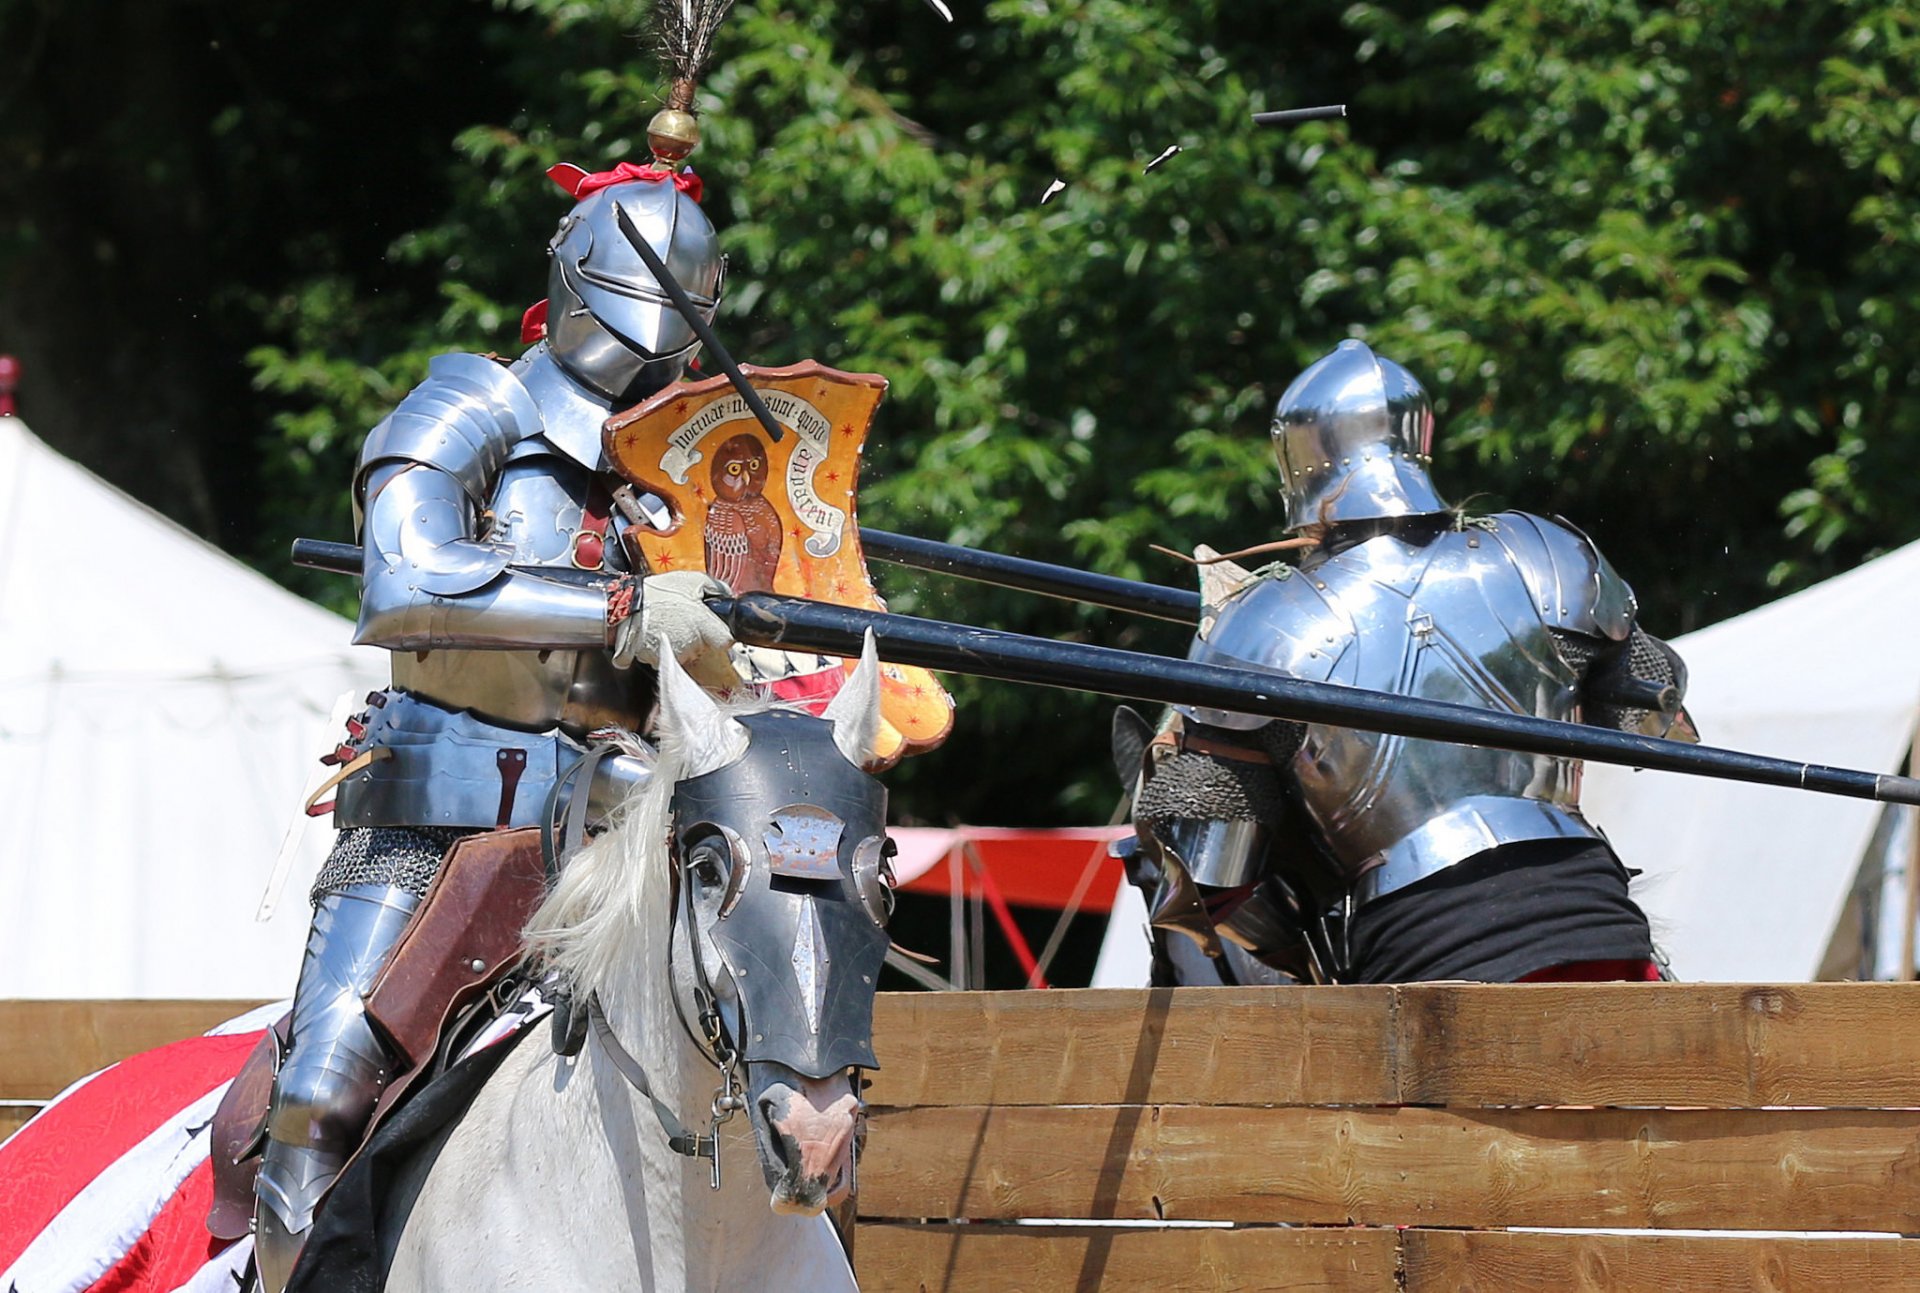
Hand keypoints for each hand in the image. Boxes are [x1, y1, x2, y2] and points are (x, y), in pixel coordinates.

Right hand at [609, 571, 740, 691]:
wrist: (624, 604)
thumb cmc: (658, 592)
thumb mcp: (692, 580)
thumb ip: (715, 587)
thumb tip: (727, 593)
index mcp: (703, 627)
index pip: (726, 641)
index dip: (722, 633)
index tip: (716, 627)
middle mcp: (691, 645)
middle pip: (703, 648)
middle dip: (698, 636)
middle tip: (684, 618)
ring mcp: (673, 655)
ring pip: (684, 653)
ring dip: (680, 642)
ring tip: (667, 623)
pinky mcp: (655, 660)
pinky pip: (664, 656)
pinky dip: (661, 647)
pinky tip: (655, 631)